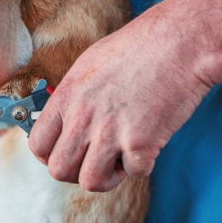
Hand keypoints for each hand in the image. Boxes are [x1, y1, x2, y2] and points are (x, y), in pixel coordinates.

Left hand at [29, 0, 221, 191]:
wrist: (183, 40)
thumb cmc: (141, 46)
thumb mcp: (90, 65)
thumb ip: (73, 97)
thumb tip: (64, 121)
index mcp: (66, 96)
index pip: (38, 145)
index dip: (51, 155)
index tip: (68, 153)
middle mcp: (82, 116)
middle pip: (59, 170)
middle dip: (77, 171)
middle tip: (96, 159)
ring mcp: (110, 131)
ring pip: (91, 181)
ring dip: (107, 176)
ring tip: (120, 158)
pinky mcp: (140, 143)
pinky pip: (133, 174)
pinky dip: (142, 165)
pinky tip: (148, 144)